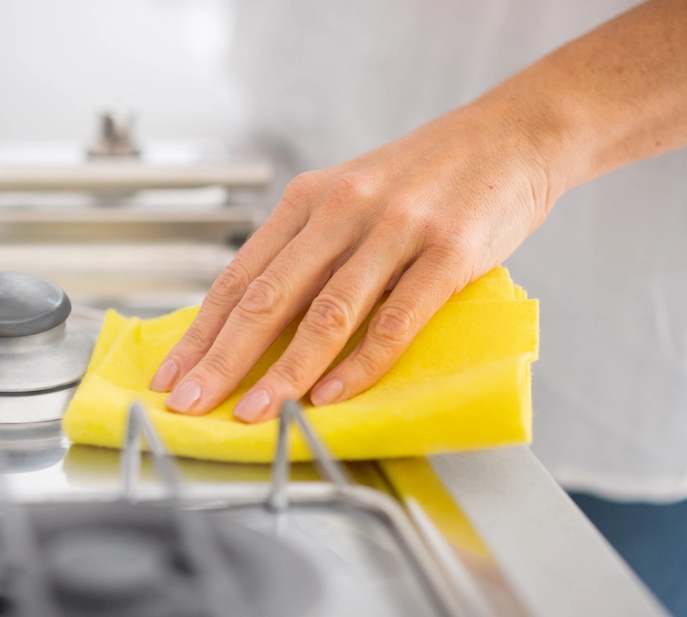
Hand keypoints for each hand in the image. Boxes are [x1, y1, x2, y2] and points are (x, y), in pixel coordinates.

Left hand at [150, 100, 557, 422]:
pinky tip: (329, 395)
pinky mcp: (447, 252)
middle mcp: (342, 210)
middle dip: (222, 359)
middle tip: (190, 403)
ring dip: (282, 373)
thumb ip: (310, 248)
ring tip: (252, 413)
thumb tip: (260, 318)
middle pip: (267, 298)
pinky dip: (359, 365)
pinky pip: (394, 320)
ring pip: (325, 315)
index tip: (173, 373)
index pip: (239, 277)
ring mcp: (395, 230)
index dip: (201, 331)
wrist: (513, 135)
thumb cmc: (427, 175)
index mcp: (309, 199)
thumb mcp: (352, 194)